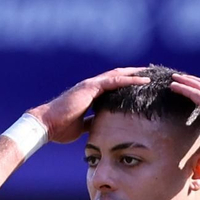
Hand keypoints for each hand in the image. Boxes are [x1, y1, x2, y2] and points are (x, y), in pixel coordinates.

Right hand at [28, 68, 150, 142]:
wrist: (47, 125)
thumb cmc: (61, 127)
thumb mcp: (82, 126)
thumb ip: (91, 122)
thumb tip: (100, 126)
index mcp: (90, 95)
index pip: (112, 86)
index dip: (126, 84)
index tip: (141, 85)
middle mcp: (91, 87)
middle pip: (117, 77)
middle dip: (134, 75)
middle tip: (151, 74)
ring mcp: (90, 86)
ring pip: (118, 75)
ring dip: (135, 74)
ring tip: (151, 73)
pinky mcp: (90, 88)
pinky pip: (114, 81)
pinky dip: (129, 79)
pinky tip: (142, 79)